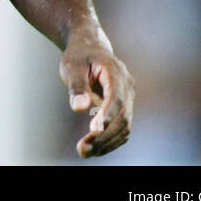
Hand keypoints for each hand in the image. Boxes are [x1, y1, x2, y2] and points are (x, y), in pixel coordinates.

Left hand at [59, 29, 132, 158]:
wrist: (90, 49)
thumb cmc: (78, 56)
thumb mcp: (72, 66)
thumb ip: (76, 86)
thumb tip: (78, 108)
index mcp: (116, 73)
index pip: (116, 97)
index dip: (107, 115)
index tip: (94, 130)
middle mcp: (127, 87)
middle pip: (122, 116)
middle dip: (104, 135)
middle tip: (83, 150)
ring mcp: (128, 98)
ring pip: (125, 126)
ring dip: (107, 142)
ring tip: (85, 152)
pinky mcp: (124, 108)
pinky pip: (123, 128)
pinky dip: (111, 140)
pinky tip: (95, 148)